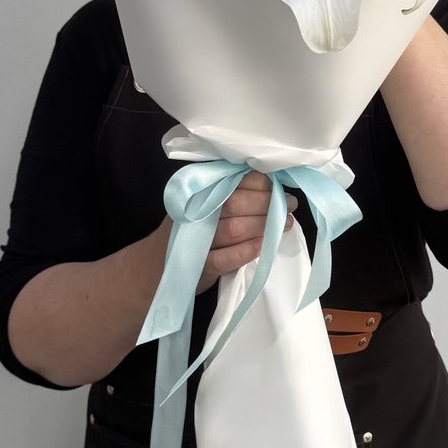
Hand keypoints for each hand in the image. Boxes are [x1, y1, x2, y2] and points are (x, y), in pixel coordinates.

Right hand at [196, 171, 296, 294]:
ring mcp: (196, 241)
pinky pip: (222, 259)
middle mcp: (195, 213)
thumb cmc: (189, 231)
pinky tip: (261, 246)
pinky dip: (244, 252)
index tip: (280, 186)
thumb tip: (269, 182)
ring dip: (263, 226)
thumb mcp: (202, 205)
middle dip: (267, 203)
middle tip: (290, 205)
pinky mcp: (198, 267)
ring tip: (285, 224)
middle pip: (235, 203)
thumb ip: (227, 192)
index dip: (259, 183)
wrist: (157, 265)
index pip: (231, 180)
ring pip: (233, 229)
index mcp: (198, 193)